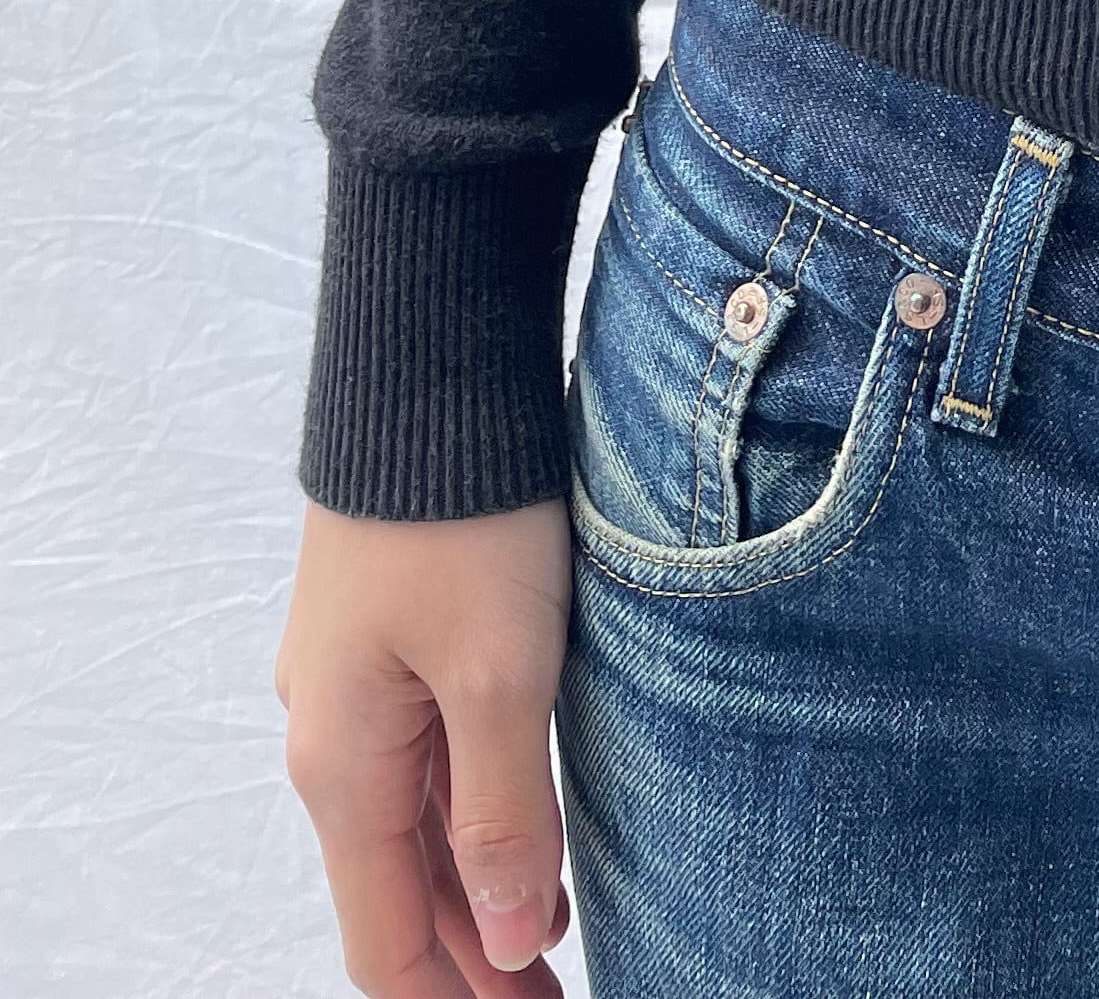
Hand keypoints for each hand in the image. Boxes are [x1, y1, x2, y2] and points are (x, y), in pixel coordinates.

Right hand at [275, 495, 575, 994]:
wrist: (429, 368)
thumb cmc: (464, 515)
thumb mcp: (499, 674)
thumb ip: (500, 815)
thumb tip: (510, 942)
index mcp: (345, 765)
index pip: (387, 939)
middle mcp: (336, 734)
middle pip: (399, 891)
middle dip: (474, 957)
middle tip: (556, 996)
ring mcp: (360, 681)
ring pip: (416, 823)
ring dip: (477, 887)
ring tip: (553, 935)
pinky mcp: (397, 630)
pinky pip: (429, 755)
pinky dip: (476, 812)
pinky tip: (531, 823)